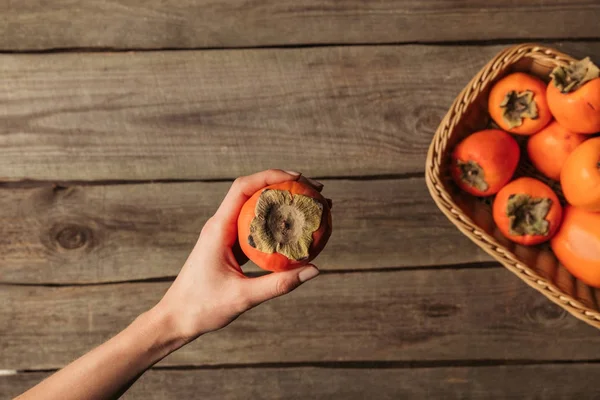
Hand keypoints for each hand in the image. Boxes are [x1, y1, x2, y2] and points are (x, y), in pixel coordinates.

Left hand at [156, 169, 324, 342]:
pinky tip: (294, 232)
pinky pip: (255, 227)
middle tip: (314, 191)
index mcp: (218, 228)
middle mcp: (220, 225)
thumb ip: (279, 284)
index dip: (270, 176)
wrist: (176, 319)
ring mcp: (224, 234)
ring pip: (255, 209)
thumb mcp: (244, 297)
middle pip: (253, 191)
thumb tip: (314, 270)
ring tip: (310, 207)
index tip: (298, 178)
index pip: (243, 188)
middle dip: (283, 186)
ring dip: (280, 203)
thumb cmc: (202, 308)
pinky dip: (275, 224)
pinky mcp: (229, 246)